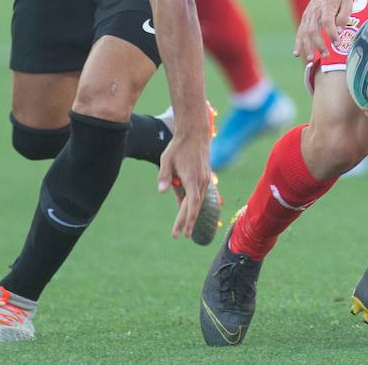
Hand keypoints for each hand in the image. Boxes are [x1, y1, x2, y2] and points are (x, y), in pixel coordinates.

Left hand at [157, 122, 210, 238]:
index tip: (183, 233)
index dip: (187, 220)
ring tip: (179, 224)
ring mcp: (206, 179)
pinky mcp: (206, 176)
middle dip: (186, 222)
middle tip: (178, 236)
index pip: (192, 205)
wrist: (195, 132)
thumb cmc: (178, 146)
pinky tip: (184, 205)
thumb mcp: (166, 159)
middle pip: (194, 207)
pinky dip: (192, 201)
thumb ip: (164, 176)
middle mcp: (202, 181)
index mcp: (192, 179)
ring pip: (197, 200)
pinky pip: (199, 192)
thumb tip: (161, 192)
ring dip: (188, 211)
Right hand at [293, 0, 352, 60]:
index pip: (327, 22)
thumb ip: (343, 18)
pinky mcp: (305, 17)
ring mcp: (308, 14)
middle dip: (318, 44)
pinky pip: (300, 31)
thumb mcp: (347, 3)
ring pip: (305, 32)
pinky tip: (297, 53)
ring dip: (307, 46)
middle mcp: (315, 11)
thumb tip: (338, 32)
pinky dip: (298, 42)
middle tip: (325, 55)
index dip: (331, 34)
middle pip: (313, 30)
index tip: (337, 43)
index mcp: (327, 7)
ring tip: (310, 59)